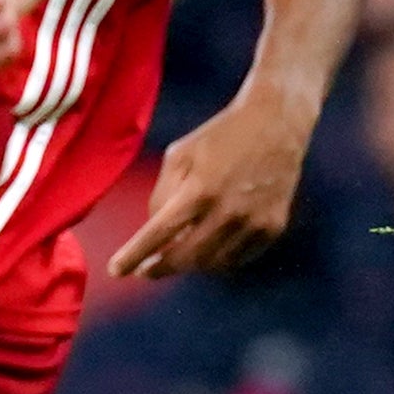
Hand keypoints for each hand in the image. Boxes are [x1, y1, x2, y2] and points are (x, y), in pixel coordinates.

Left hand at [112, 93, 309, 276]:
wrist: (276, 122)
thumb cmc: (220, 136)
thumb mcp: (180, 154)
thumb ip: (162, 194)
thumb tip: (156, 233)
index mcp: (199, 189)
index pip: (159, 234)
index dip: (134, 256)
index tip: (117, 271)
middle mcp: (227, 211)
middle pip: (185, 258)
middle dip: (160, 267)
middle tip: (146, 269)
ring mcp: (253, 223)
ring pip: (212, 264)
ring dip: (191, 263)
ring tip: (180, 252)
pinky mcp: (272, 227)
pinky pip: (238, 259)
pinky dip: (219, 259)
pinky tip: (210, 246)